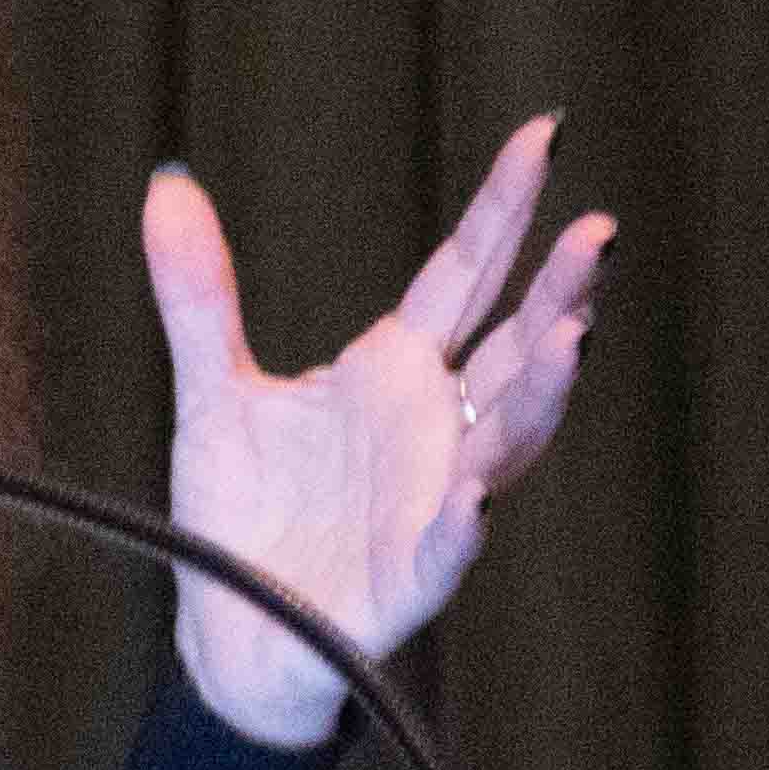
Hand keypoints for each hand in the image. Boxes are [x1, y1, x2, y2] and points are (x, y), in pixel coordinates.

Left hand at [142, 116, 609, 748]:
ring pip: (507, 438)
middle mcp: (431, 427)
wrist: (232, 633)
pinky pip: (446, 547)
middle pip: (513, 346)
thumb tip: (170, 186)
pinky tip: (477, 495)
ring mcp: (431, 499)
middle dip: (559, 290)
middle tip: (598, 231)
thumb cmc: (241, 513)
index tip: (543, 136)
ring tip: (572, 333)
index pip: (464, 275)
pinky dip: (463, 521)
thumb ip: (200, 295)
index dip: (503, 210)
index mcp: (394, 372)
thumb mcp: (212, 390)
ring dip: (541, 390)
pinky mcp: (409, 575)